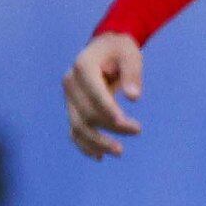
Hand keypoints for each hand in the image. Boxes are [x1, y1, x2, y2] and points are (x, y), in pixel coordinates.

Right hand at [63, 34, 145, 158]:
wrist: (102, 49)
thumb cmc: (119, 51)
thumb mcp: (131, 53)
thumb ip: (133, 72)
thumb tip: (134, 97)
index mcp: (83, 66)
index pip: (95, 93)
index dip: (110, 110)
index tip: (129, 124)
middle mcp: (70, 82)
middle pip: (87, 112)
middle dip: (111, 126)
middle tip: (137, 130)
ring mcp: (68, 97)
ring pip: (77, 125)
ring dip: (96, 142)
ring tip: (118, 151)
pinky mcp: (71, 108)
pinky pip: (73, 130)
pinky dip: (84, 145)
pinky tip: (99, 157)